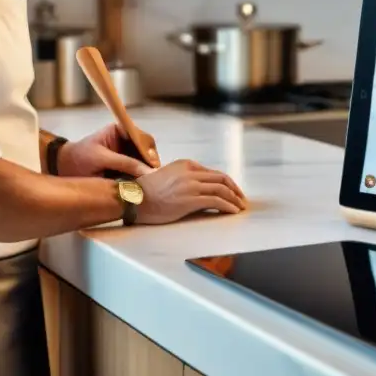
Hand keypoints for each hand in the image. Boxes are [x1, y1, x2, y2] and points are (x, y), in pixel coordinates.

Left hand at [58, 123, 160, 177]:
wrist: (62, 168)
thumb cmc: (78, 159)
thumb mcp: (101, 159)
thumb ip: (125, 163)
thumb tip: (149, 172)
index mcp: (120, 129)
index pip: (143, 138)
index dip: (150, 152)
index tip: (152, 166)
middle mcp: (126, 139)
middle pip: (148, 150)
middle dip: (150, 163)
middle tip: (151, 177)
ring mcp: (126, 153)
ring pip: (145, 161)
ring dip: (146, 171)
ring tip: (146, 183)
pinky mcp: (124, 166)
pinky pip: (138, 170)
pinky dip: (140, 177)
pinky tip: (140, 184)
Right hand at [133, 159, 247, 224]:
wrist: (134, 199)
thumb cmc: (147, 193)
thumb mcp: (169, 177)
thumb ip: (185, 179)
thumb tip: (201, 190)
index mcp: (187, 164)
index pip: (214, 173)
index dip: (228, 183)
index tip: (234, 192)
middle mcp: (191, 172)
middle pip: (222, 179)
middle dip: (235, 190)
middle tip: (241, 200)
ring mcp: (191, 185)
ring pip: (222, 189)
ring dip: (234, 200)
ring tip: (240, 208)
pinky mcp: (190, 199)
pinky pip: (216, 201)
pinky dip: (228, 206)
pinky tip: (232, 212)